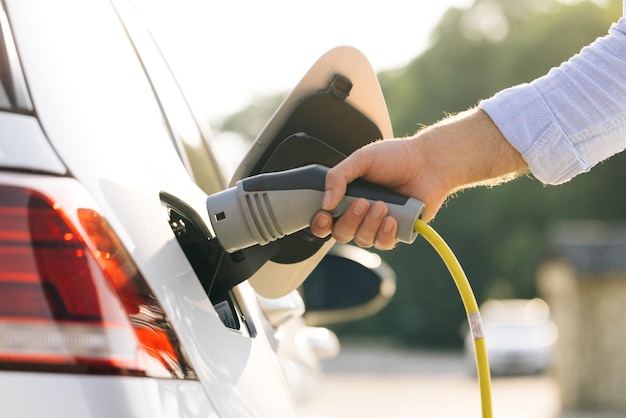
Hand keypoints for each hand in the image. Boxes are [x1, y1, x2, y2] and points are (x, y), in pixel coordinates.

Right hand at [310, 108, 527, 249]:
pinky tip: (392, 219)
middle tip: (363, 202)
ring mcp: (377, 225)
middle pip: (340, 234)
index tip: (325, 216)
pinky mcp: (396, 232)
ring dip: (369, 224)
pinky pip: (383, 244)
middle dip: (349, 220)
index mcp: (346, 197)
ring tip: (383, 205)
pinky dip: (385, 233)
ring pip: (362, 240)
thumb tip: (325, 203)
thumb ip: (338, 177)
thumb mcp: (361, 159)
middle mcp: (359, 214)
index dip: (320, 224)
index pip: (325, 220)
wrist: (428, 163)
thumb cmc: (395, 158)